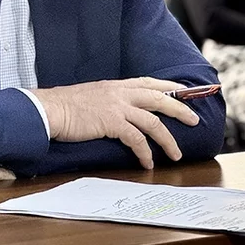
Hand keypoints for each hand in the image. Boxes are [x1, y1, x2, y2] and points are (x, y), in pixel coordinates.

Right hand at [32, 77, 200, 169]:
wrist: (49, 109)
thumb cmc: (66, 105)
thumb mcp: (93, 96)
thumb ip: (110, 100)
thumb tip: (121, 110)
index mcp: (116, 85)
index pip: (150, 82)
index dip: (170, 87)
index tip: (185, 92)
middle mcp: (120, 92)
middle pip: (159, 98)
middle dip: (180, 109)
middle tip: (194, 120)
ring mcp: (117, 106)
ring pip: (153, 121)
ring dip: (167, 139)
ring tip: (176, 154)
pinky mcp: (111, 122)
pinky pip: (136, 139)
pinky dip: (145, 152)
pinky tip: (148, 162)